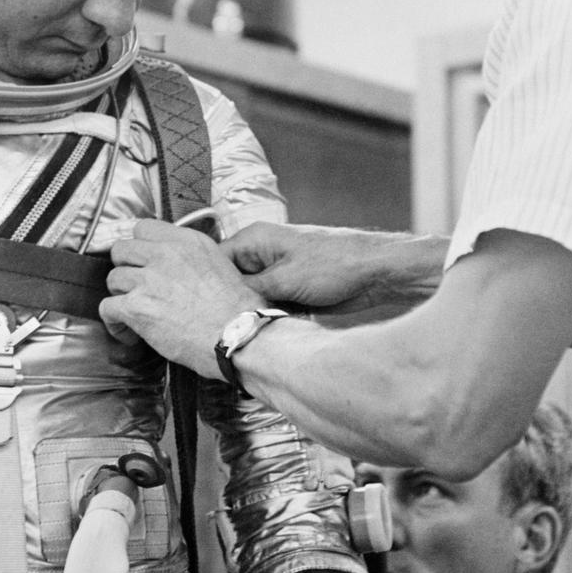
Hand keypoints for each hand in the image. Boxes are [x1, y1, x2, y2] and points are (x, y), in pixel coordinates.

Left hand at [102, 219, 262, 375]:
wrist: (237, 335)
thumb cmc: (236, 310)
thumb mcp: (220, 265)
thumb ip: (191, 257)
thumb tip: (174, 263)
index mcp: (187, 242)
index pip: (144, 228)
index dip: (140, 247)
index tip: (143, 262)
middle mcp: (165, 254)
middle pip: (122, 249)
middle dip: (126, 269)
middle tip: (136, 287)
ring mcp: (149, 279)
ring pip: (113, 278)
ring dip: (121, 296)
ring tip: (135, 313)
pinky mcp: (136, 307)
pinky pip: (107, 308)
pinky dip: (115, 324)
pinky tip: (129, 333)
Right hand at [222, 222, 443, 314]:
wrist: (376, 273)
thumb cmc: (336, 264)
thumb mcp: (285, 280)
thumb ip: (248, 291)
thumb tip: (220, 304)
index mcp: (254, 240)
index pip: (213, 262)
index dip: (203, 286)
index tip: (195, 311)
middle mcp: (261, 255)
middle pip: (229, 282)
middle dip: (225, 304)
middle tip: (213, 328)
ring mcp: (276, 274)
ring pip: (248, 298)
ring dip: (249, 313)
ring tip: (238, 332)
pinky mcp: (290, 291)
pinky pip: (267, 306)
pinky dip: (266, 318)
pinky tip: (261, 332)